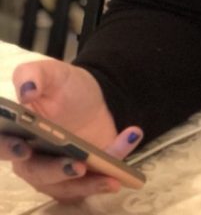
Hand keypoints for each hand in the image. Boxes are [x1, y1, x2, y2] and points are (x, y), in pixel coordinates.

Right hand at [0, 59, 142, 200]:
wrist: (93, 98)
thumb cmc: (63, 87)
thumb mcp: (51, 73)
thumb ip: (33, 75)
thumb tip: (26, 90)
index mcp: (17, 134)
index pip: (4, 146)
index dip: (9, 150)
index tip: (24, 148)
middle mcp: (32, 160)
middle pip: (38, 173)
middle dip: (56, 172)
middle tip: (78, 165)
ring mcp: (57, 172)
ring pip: (67, 187)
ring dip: (89, 183)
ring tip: (111, 174)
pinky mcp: (82, 177)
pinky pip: (95, 179)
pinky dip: (114, 165)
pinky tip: (129, 143)